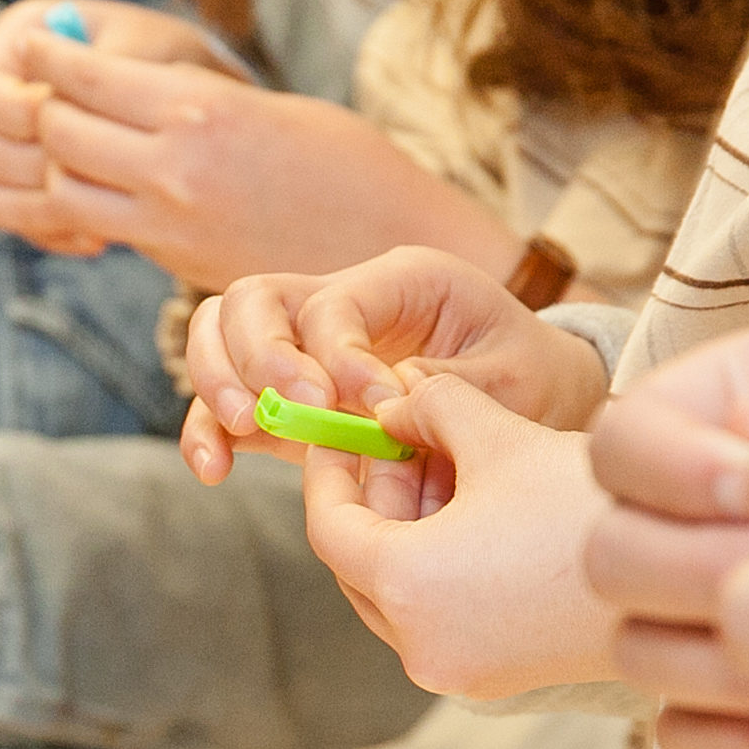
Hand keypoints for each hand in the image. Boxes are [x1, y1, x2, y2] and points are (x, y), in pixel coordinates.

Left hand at [0, 0, 518, 289]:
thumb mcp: (260, 107)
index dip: (47, 60)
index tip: (36, 47)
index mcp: (199, 107)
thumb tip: (118, 83)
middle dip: (40, 109)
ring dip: (57, 165)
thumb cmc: (340, 163)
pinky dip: (84, 209)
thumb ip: (187, 97)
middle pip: (56, 129)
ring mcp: (170, 223)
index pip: (82, 76)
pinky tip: (102, 193)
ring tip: (70, 148)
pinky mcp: (174, 263)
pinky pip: (100, 229)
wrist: (389, 245)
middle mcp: (174, 167)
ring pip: (63, 187)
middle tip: (42, 96)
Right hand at [180, 246, 608, 483]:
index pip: (334, 302)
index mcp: (401, 279)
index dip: (337, 356)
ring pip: (222, 334)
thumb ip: (447, 388)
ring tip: (237, 435)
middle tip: (280, 414)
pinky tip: (214, 469)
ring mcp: (308, 346)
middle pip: (254, 299)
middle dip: (255, 356)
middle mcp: (344, 301)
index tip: (371, 410)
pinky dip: (209, 428)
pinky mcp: (291, 395)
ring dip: (217, 383)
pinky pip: (230, 398)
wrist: (539, 399)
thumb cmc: (532, 380)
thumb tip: (376, 405)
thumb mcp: (514, 380)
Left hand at [298, 374, 616, 696]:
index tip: (337, 430)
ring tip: (454, 466)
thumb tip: (393, 400)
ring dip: (411, 527)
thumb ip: (429, 405)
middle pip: (359, 562)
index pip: (329, 527)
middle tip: (403, 439)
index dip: (327, 470)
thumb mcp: (498, 434)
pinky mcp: (495, 677)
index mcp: (407, 589)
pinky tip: (482, 511)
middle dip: (376, 495)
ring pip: (399, 589)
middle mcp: (421, 646)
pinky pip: (438, 613)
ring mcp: (459, 670)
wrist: (694, 571)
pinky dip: (441, 563)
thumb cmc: (589, 502)